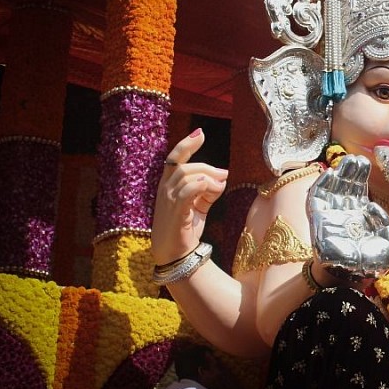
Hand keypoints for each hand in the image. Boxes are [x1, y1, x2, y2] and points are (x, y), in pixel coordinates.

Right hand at [151, 129, 227, 265]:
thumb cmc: (185, 229)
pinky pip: (187, 191)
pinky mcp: (176, 212)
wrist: (176, 255)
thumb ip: (208, 190)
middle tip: (224, 175)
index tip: (200, 133)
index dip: (186, 144)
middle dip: (207, 167)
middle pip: (185, 166)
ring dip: (208, 177)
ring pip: (186, 175)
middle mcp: (164, 190)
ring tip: (220, 186)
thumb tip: (222, 177)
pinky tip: (212, 188)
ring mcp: (168, 201)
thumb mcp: (198, 206)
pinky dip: (201, 185)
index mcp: (168, 186)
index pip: (174, 159)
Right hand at [307, 155, 388, 279]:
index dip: (362, 177)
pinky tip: (329, 173)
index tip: (367, 162)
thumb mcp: (385, 244)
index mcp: (360, 217)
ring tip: (346, 161)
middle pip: (346, 187)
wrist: (349, 279)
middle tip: (358, 158)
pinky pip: (316, 199)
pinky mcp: (317, 221)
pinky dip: (321, 186)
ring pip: (332, 189)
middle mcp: (344, 214)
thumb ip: (383, 224)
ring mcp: (330, 217)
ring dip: (338, 174)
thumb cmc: (367, 264)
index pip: (359, 192)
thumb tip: (373, 205)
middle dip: (352, 172)